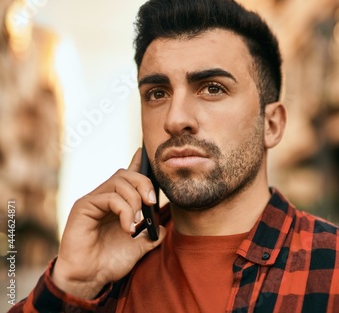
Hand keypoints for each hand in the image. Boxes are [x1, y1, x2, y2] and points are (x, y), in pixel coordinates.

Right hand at [52, 148, 165, 298]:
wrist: (90, 278)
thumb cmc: (110, 262)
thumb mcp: (139, 246)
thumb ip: (151, 235)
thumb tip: (164, 227)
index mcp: (117, 203)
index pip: (127, 177)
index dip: (137, 163)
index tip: (144, 152)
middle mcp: (104, 198)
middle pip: (126, 174)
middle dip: (144, 184)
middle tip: (152, 203)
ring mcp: (93, 200)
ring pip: (119, 182)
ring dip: (135, 201)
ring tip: (136, 224)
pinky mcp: (84, 206)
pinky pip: (109, 197)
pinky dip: (124, 210)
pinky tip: (126, 227)